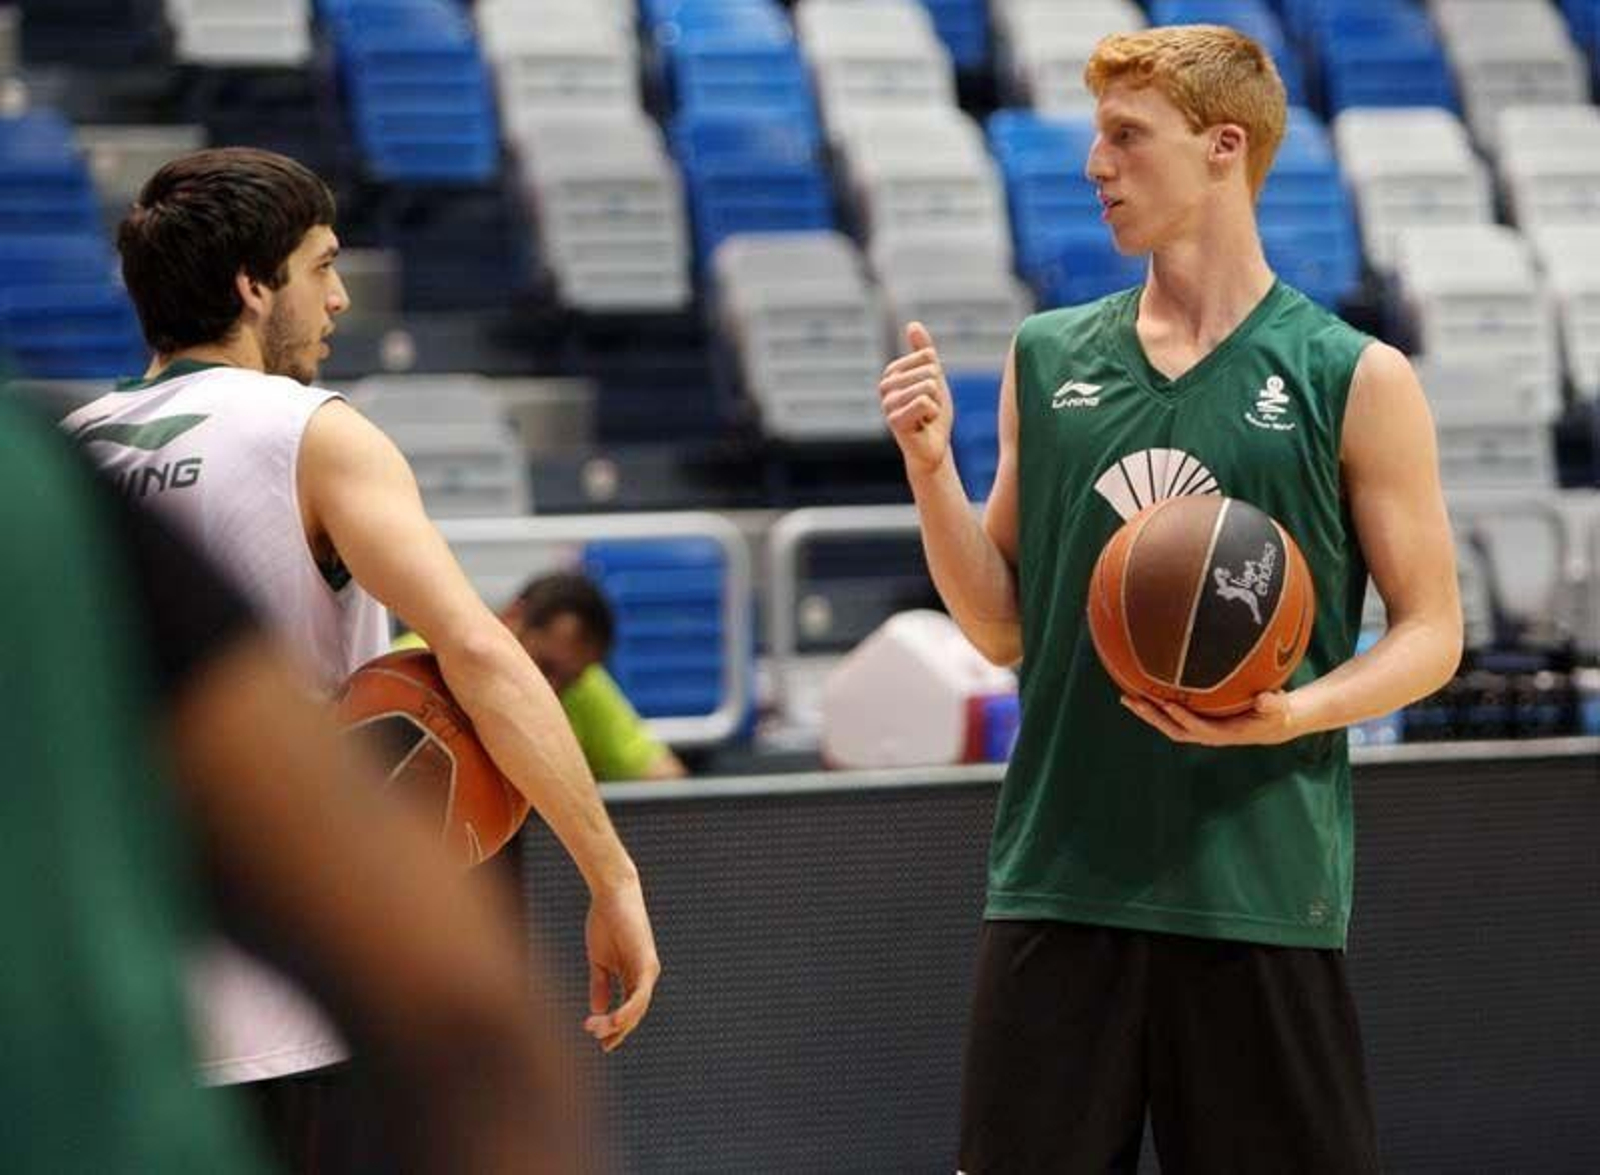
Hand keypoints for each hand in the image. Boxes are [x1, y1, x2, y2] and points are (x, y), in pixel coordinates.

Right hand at [582, 878, 659, 1052]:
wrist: (611, 894)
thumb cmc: (605, 922)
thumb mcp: (599, 960)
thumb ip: (600, 985)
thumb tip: (598, 1011)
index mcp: (634, 975)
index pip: (629, 1009)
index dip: (617, 1028)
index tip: (603, 1043)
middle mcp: (645, 975)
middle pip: (635, 1013)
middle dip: (617, 1031)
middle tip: (600, 1043)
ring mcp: (648, 969)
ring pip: (638, 1008)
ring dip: (619, 1023)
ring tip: (598, 1031)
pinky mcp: (646, 962)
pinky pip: (640, 993)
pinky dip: (628, 1009)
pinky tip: (615, 1020)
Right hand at [878, 321, 952, 475]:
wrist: (932, 446)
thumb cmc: (931, 414)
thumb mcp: (933, 377)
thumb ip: (923, 351)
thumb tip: (912, 324)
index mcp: (892, 373)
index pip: (927, 356)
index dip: (937, 376)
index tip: (929, 393)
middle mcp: (885, 387)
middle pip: (929, 371)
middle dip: (937, 391)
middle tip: (928, 408)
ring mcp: (888, 404)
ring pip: (928, 386)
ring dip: (936, 404)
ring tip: (925, 416)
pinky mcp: (895, 420)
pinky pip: (926, 403)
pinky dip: (933, 414)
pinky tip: (924, 425)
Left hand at [1120, 690, 1302, 746]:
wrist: (1270, 724)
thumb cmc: (1274, 713)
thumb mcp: (1278, 708)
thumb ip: (1272, 704)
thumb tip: (1266, 699)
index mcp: (1224, 733)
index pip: (1199, 728)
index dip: (1183, 718)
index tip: (1168, 703)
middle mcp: (1207, 734)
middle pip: (1174, 729)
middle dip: (1153, 716)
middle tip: (1134, 700)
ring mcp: (1198, 729)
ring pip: (1167, 724)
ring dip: (1147, 712)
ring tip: (1126, 697)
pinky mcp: (1195, 721)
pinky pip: (1170, 716)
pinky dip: (1154, 706)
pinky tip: (1139, 689)